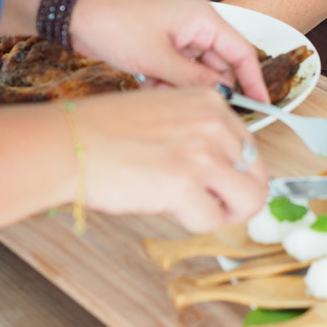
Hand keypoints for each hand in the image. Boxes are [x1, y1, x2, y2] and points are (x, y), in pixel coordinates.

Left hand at [70, 0, 268, 100]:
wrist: (75, 12)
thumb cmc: (117, 25)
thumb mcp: (158, 60)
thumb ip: (194, 81)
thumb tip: (222, 99)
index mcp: (204, 19)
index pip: (242, 53)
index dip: (254, 81)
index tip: (263, 106)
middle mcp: (196, 25)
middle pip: (218, 65)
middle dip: (204, 87)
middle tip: (192, 107)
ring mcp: (178, 35)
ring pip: (195, 72)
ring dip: (180, 86)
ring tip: (156, 86)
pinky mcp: (161, 45)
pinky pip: (176, 70)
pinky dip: (166, 81)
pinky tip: (148, 82)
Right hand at [76, 87, 268, 231]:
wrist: (68, 142)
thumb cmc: (106, 131)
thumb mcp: (166, 112)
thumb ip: (201, 132)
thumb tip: (227, 166)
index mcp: (211, 102)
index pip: (252, 147)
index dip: (238, 173)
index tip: (220, 184)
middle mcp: (213, 124)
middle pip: (259, 176)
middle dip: (238, 197)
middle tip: (212, 204)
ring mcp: (202, 153)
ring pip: (249, 200)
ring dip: (224, 213)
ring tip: (194, 208)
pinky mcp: (185, 184)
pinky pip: (212, 220)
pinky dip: (194, 223)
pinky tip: (169, 207)